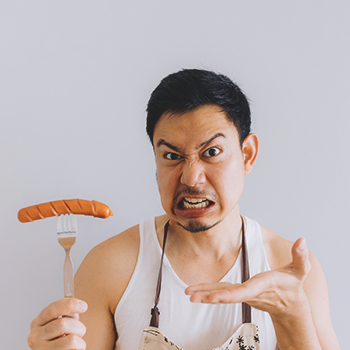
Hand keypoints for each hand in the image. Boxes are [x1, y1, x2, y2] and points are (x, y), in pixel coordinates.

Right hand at [27, 298, 87, 349]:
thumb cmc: (58, 341)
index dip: (70, 304)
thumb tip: (80, 306)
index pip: (53, 308)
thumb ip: (66, 316)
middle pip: (63, 324)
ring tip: (77, 343)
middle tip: (80, 332)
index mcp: (37, 323)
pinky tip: (73, 349)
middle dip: (78, 326)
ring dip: (80, 341)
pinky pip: (73, 349)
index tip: (84, 306)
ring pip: (71, 340)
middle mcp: (35, 336)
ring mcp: (41, 349)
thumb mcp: (58, 325)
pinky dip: (79, 348)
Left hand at [185, 238, 310, 317]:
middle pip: (228, 295)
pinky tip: (195, 291)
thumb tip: (302, 240)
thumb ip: (301, 256)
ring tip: (188, 293)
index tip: (215, 297)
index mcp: (263, 285)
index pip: (245, 291)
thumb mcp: (301, 270)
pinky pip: (221, 293)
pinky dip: (208, 292)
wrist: (290, 307)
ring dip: (204, 294)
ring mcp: (242, 295)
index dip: (230, 294)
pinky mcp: (239, 293)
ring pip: (221, 295)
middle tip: (192, 296)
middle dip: (210, 296)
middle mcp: (250, 293)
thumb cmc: (293, 285)